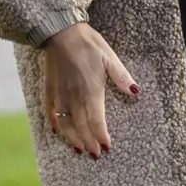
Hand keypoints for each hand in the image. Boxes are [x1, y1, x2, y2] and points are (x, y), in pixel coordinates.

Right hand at [44, 23, 139, 157]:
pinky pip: (50, 110)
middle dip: (89, 142)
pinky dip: (54, 122)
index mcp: (90, 90)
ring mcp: (60, 93)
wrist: (61, 31)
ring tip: (79, 149)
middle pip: (81, 126)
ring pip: (65, 123)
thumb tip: (136, 93)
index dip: (101, 136)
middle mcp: (74, 96)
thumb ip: (121, 77)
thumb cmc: (88, 43)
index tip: (107, 148)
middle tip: (95, 154)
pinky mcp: (49, 88)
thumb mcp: (109, 57)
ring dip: (72, 138)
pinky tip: (56, 131)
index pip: (96, 121)